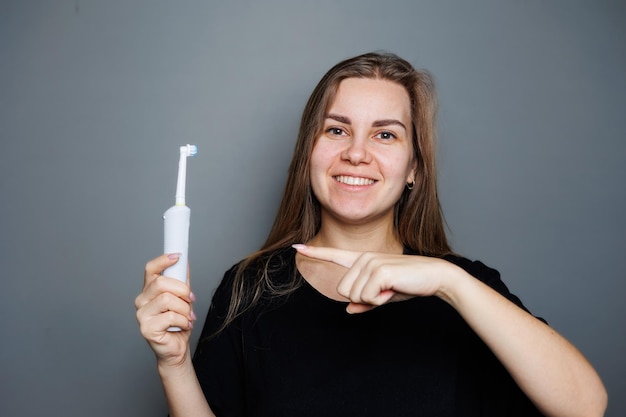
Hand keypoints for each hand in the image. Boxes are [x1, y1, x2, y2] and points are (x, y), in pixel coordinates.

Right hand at [135, 253, 196, 366]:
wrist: (176, 348)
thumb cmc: (178, 323)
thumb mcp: (182, 298)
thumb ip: (181, 281)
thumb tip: (183, 261)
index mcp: (149, 290)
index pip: (150, 269)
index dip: (162, 260)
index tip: (177, 256)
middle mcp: (142, 300)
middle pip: (162, 283)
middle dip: (183, 291)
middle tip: (190, 300)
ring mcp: (141, 315)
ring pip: (167, 300)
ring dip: (184, 309)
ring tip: (187, 317)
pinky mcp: (146, 328)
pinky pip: (171, 317)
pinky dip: (183, 321)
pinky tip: (184, 326)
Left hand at [293, 245, 453, 312]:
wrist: (434, 277)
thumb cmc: (409, 284)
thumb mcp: (384, 296)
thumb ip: (365, 302)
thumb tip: (349, 309)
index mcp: (362, 260)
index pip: (334, 255)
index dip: (315, 253)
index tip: (297, 247)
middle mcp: (363, 257)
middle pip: (342, 290)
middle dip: (362, 298)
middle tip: (383, 291)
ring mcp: (370, 262)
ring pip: (353, 295)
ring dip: (372, 300)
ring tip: (389, 289)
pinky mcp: (379, 270)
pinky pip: (366, 297)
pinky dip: (380, 300)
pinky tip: (392, 289)